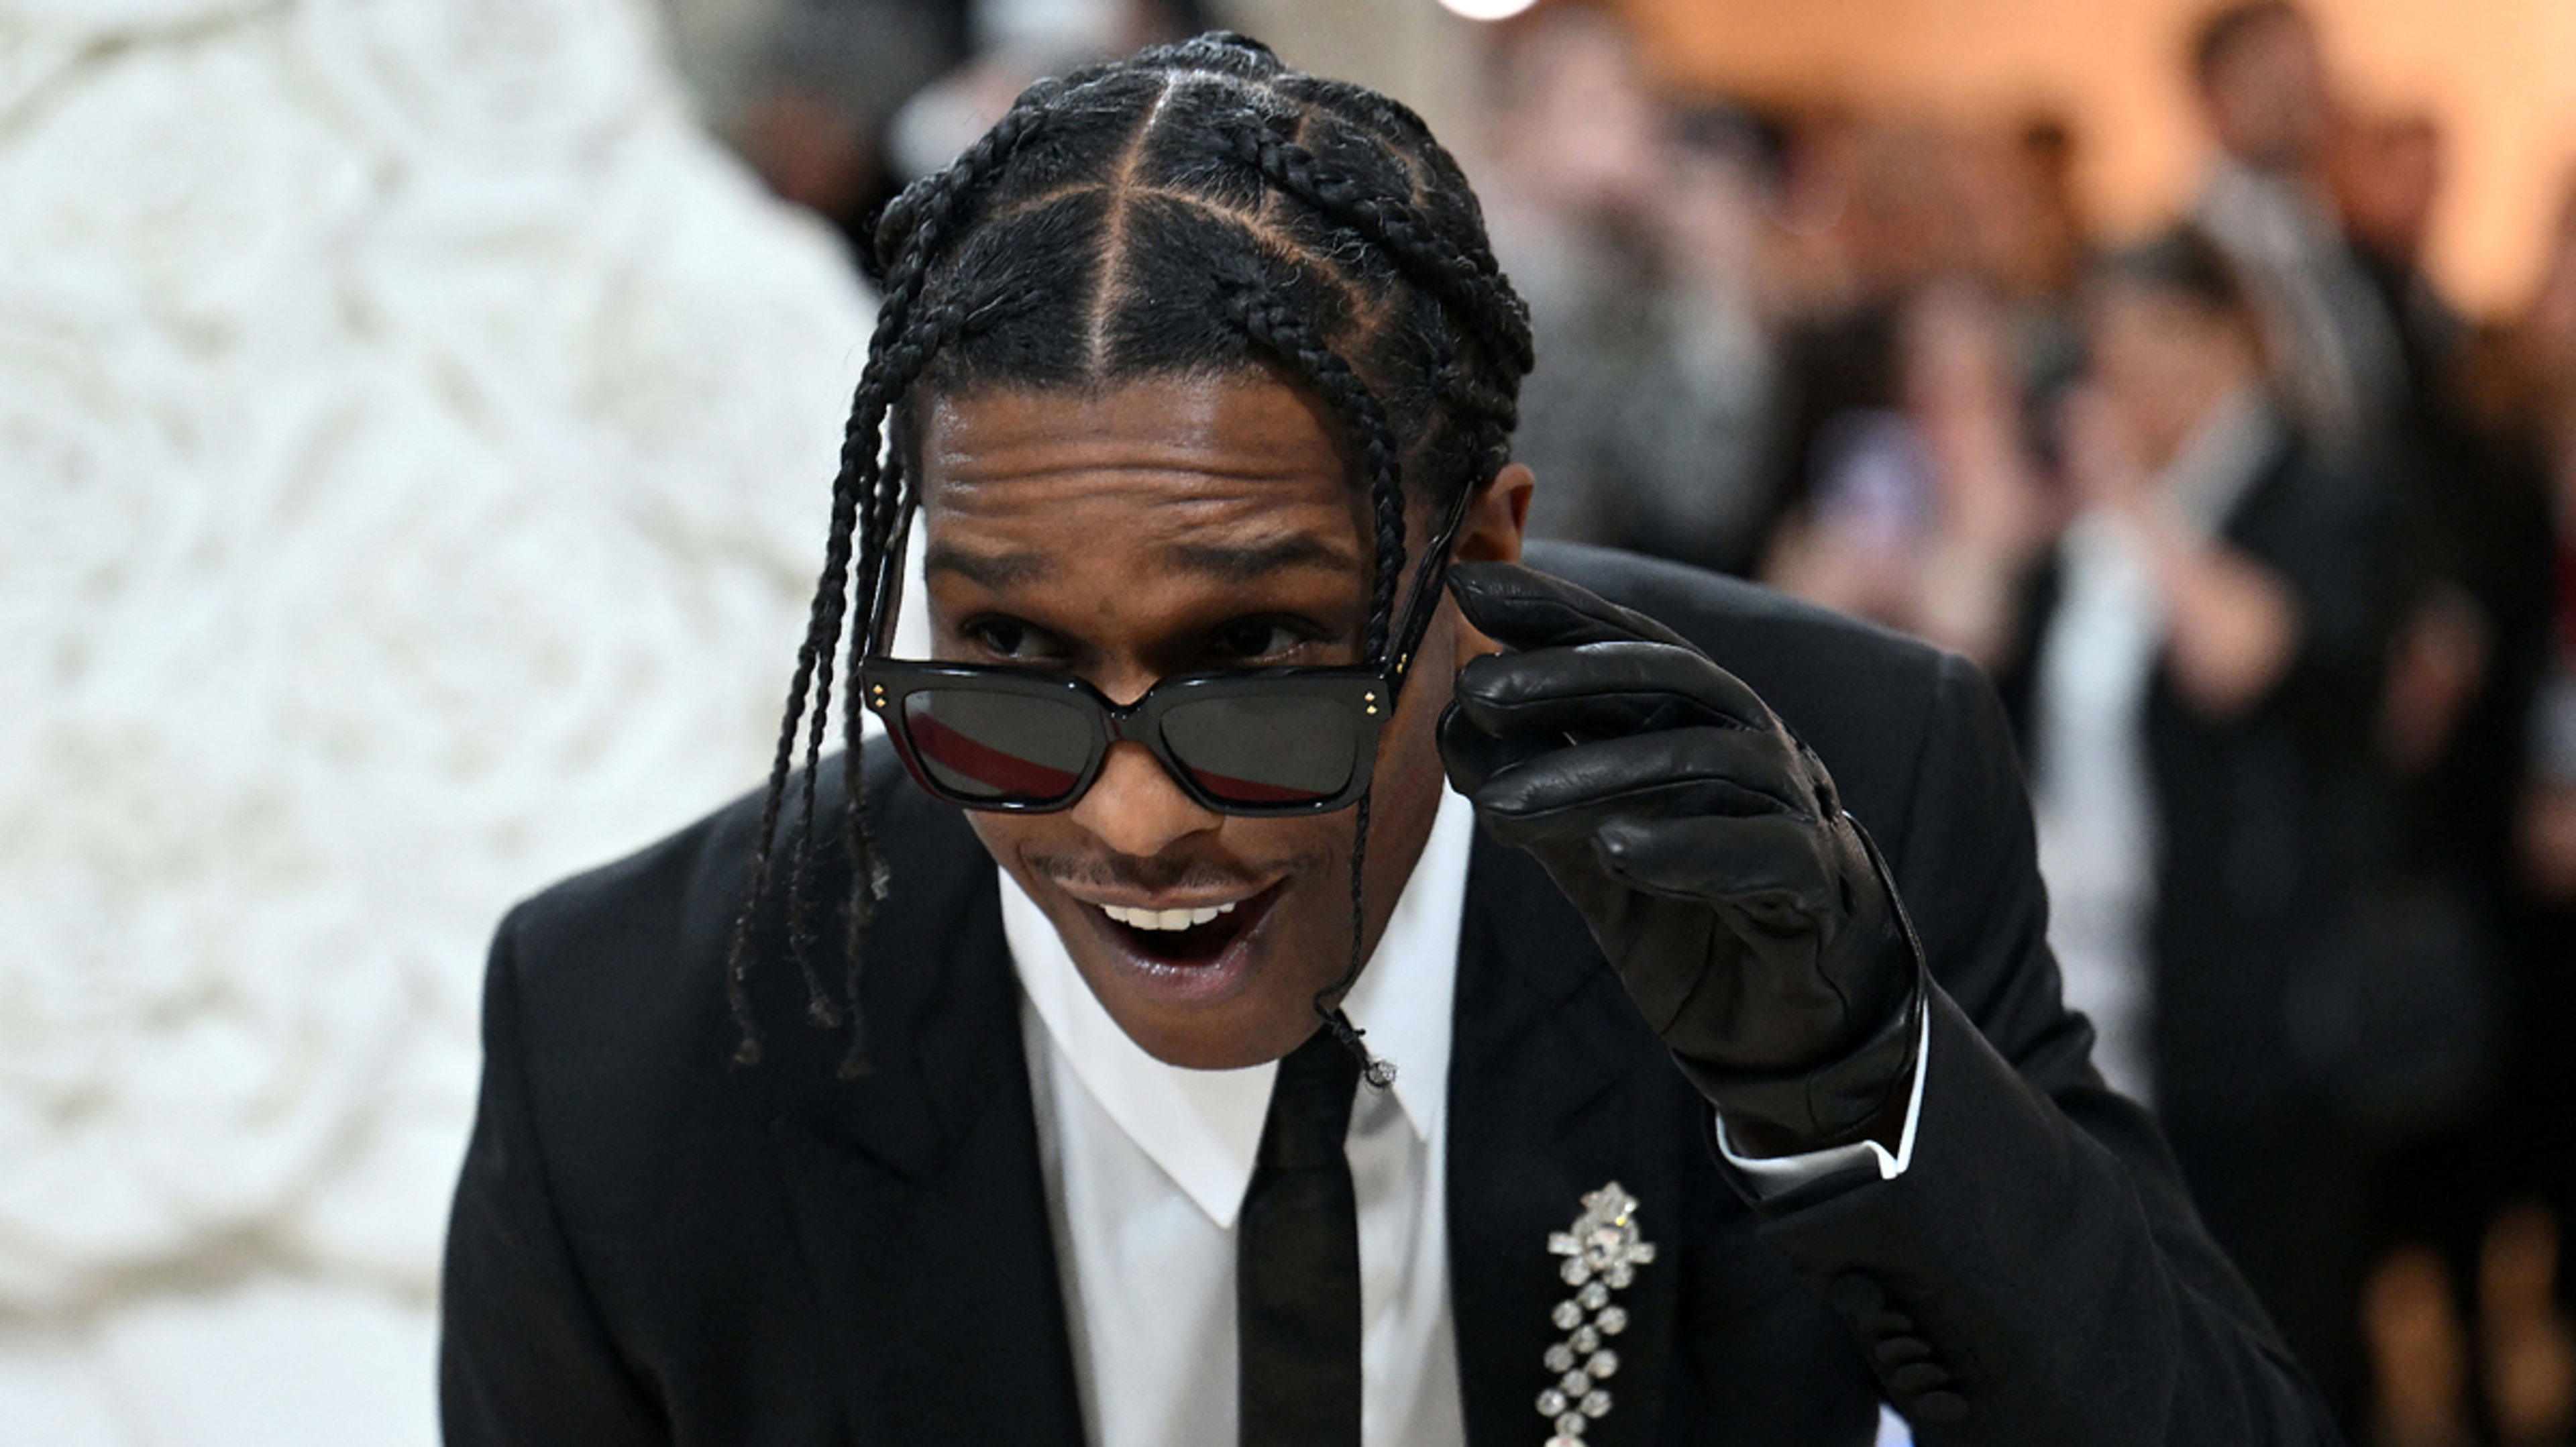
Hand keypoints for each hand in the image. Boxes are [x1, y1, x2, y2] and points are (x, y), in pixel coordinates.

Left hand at [1438, 562, 1922, 1148]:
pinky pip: (1766, 853)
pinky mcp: (1821, 888)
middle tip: (1477, 688)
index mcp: (1700, 727)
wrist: (1798, 1030)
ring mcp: (1795, 811)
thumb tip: (1453, 732)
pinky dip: (1691, 847)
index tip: (1467, 583)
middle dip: (1569, 674)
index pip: (1628, 644)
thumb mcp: (1597, 862)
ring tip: (1504, 803)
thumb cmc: (1697, 925)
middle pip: (1671, 679)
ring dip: (1599, 774)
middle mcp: (1752, 749)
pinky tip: (1618, 849)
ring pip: (1706, 761)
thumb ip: (1539, 803)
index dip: (1554, 609)